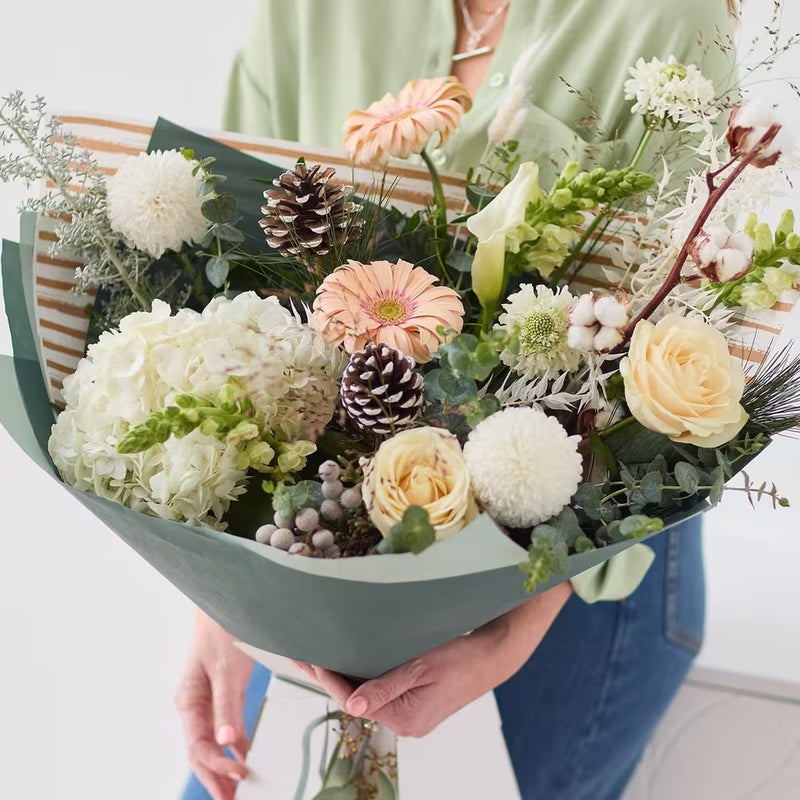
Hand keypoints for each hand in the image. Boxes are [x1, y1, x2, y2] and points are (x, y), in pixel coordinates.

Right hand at [175, 609, 253, 799]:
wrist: (224, 597)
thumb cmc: (222, 628)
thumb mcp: (227, 667)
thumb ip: (227, 704)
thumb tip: (228, 742)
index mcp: (189, 701)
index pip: (200, 747)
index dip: (218, 766)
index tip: (242, 775)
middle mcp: (193, 704)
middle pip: (200, 752)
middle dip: (214, 778)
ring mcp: (205, 699)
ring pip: (210, 742)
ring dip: (220, 767)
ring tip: (235, 790)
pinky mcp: (219, 691)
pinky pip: (222, 726)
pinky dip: (230, 745)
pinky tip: (241, 756)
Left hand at [297, 581, 571, 737]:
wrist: (494, 654)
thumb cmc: (462, 657)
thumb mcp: (421, 667)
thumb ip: (384, 686)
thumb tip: (351, 705)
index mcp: (406, 718)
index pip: (354, 698)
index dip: (329, 677)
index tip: (309, 658)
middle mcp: (405, 722)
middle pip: (357, 698)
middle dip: (331, 676)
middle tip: (303, 655)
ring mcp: (411, 714)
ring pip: (367, 693)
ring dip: (345, 674)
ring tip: (319, 655)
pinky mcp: (416, 703)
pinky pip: (381, 690)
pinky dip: (364, 675)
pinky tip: (350, 660)